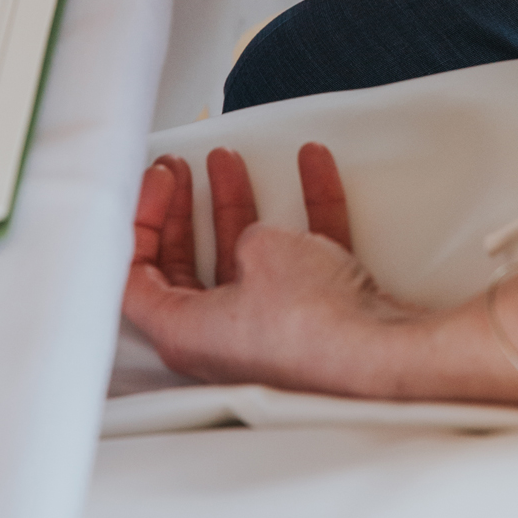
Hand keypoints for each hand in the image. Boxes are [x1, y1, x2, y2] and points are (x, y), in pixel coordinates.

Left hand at [123, 145, 417, 389]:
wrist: (383, 355)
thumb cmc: (313, 326)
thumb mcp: (260, 251)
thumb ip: (243, 235)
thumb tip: (253, 238)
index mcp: (186, 331)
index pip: (135, 275)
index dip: (140, 218)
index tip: (160, 180)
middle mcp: (221, 337)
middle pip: (183, 266)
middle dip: (181, 210)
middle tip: (180, 172)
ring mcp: (268, 329)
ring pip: (241, 258)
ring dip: (237, 204)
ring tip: (230, 163)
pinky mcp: (313, 319)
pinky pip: (301, 256)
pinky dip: (304, 210)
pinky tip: (313, 167)